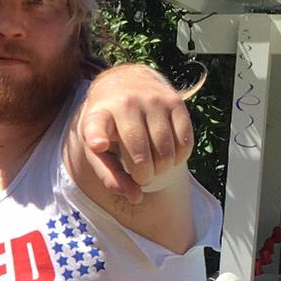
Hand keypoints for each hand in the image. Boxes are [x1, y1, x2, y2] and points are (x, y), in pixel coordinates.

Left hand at [69, 65, 194, 202]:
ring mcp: (153, 100)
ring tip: (154, 167)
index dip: (97, 137)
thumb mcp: (98, 148)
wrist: (125, 83)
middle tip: (141, 178)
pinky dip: (179, 156)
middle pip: (139, 153)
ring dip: (162, 168)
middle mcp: (126, 103)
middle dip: (143, 175)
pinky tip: (170, 157)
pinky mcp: (175, 101)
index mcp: (99, 115)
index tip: (98, 145)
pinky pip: (184, 139)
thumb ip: (110, 175)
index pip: (96, 126)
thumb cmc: (109, 126)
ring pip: (165, 149)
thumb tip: (135, 197)